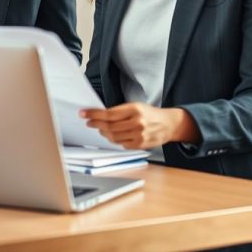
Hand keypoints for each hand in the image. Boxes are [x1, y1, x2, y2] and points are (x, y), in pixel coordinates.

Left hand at [79, 103, 197, 149]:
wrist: (168, 124)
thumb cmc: (149, 114)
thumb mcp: (136, 106)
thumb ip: (119, 111)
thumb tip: (99, 115)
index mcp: (135, 109)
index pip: (109, 114)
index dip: (94, 114)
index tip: (83, 114)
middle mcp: (137, 122)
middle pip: (109, 126)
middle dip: (96, 124)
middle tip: (89, 122)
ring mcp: (139, 135)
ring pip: (113, 136)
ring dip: (104, 132)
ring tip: (101, 128)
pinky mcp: (140, 145)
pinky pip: (121, 143)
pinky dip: (114, 139)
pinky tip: (113, 135)